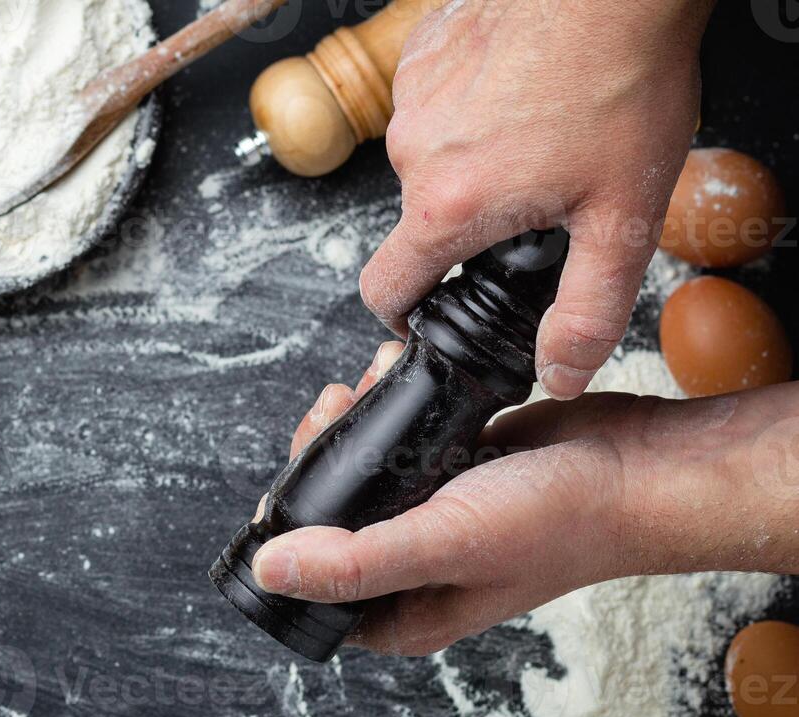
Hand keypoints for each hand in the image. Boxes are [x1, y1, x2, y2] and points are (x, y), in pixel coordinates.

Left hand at [250, 344, 798, 654]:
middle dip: (317, 460)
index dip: (285, 536)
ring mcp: (433, 520)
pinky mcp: (454, 471)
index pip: (311, 589)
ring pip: (359, 474)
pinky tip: (391, 373)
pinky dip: (388, 405)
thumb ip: (353, 562)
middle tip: (331, 413)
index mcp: (403, 615)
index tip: (290, 480)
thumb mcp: (443, 543)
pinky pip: (398, 440)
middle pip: (327, 521)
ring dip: (349, 424)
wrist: (639, 468)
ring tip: (362, 385)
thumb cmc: (557, 522)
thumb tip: (268, 571)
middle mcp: (413, 573)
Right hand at [361, 0, 713, 398]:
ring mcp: (411, 97)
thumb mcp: (624, 217)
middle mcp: (412, 154)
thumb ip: (590, 309)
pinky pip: (435, 102)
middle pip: (421, 219)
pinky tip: (526, 88)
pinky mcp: (422, 53)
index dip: (406, 314)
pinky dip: (472, 106)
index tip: (433, 311)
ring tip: (544, 132)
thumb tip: (561, 372)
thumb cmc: (623, 78)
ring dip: (474, 159)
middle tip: (544, 194)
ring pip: (431, 158)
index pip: (383, 291)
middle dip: (472, 221)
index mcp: (447, 207)